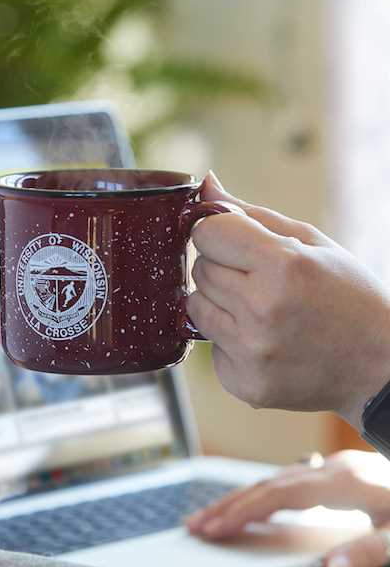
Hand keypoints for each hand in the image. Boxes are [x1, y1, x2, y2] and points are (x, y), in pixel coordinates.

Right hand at [186, 451, 389, 566]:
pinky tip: (252, 505)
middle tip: (196, 524)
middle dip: (229, 505)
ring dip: (240, 498)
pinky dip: (261, 494)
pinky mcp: (336, 473)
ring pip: (274, 480)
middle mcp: (332, 469)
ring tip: (211, 516)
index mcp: (344, 481)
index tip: (215, 528)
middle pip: (268, 485)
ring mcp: (332, 468)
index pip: (280, 496)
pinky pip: (287, 481)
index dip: (244, 511)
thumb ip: (368, 550)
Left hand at [187, 171, 389, 427]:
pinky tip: (263, 339)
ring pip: (195, 306)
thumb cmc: (346, 294)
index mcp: (282, 266)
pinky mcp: (243, 383)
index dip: (217, 232)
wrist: (380, 366)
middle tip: (258, 279)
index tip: (233, 240)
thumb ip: (250, 214)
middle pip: (200, 269)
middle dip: (222, 267)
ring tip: (260, 308)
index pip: (206, 232)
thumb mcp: (309, 241)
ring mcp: (251, 352)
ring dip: (219, 302)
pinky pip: (209, 344)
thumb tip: (205, 184)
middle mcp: (261, 310)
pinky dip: (227, 339)